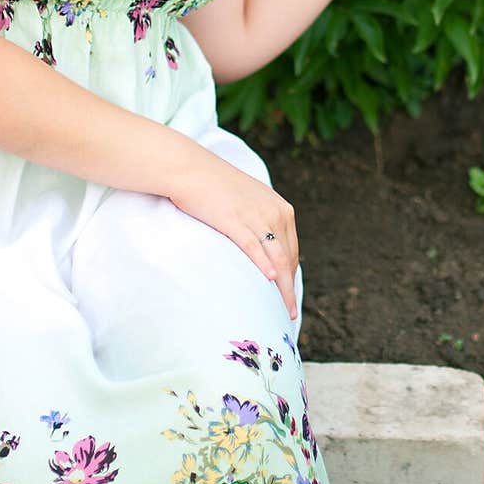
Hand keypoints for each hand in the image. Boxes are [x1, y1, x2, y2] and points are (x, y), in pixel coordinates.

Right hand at [165, 148, 298, 319]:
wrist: (190, 169)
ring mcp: (255, 216)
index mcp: (280, 208)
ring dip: (283, 288)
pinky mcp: (234, 221)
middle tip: (289, 314)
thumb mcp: (249, 200)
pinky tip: (270, 281)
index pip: (292, 250)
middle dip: (290, 288)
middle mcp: (274, 212)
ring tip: (284, 311)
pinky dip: (264, 265)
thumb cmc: (216, 186)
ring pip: (277, 258)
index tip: (289, 295)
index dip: (292, 276)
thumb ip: (261, 220)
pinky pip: (254, 248)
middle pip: (289, 258)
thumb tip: (263, 246)